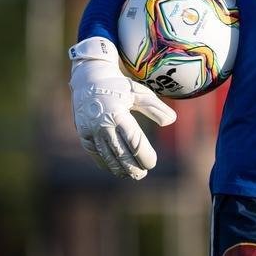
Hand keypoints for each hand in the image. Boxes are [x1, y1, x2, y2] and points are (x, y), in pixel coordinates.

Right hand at [68, 37, 176, 179]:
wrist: (88, 80)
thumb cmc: (119, 87)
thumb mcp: (139, 92)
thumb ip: (155, 107)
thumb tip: (171, 121)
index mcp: (118, 114)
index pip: (134, 141)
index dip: (144, 155)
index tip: (152, 163)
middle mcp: (103, 124)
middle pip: (120, 153)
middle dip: (132, 166)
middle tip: (142, 174)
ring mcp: (91, 131)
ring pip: (107, 156)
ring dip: (119, 169)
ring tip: (131, 175)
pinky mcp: (83, 134)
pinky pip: (95, 153)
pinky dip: (106, 163)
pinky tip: (116, 169)